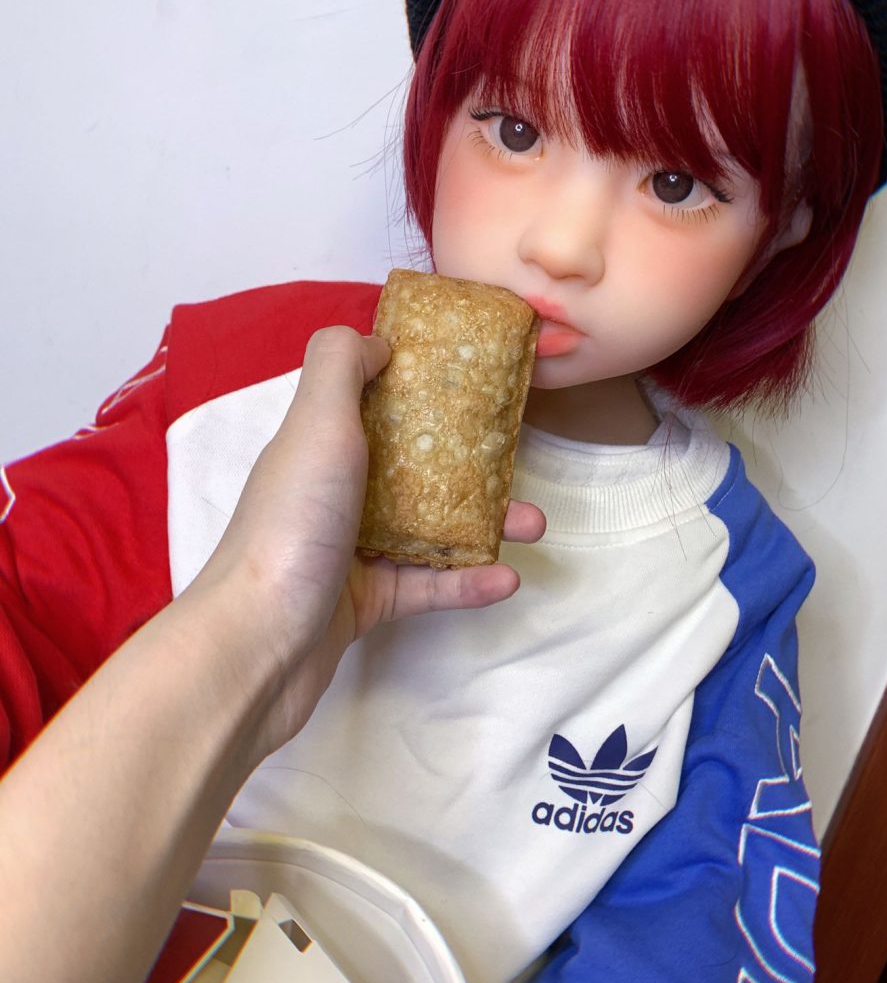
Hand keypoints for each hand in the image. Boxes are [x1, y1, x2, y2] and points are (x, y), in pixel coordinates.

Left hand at [198, 326, 543, 756]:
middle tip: (517, 462)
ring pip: (427, 529)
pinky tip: (507, 580)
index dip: (418, 388)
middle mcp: (331, 492)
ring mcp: (347, 551)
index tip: (473, 383)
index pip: (371, 403)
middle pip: (410, 467)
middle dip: (470, 463)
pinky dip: (467, 583)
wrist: (258, 642)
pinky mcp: (363, 605)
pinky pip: (426, 587)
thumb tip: (379, 341)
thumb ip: (341, 366)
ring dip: (484, 525)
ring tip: (533, 525)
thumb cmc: (291, 522)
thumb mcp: (315, 423)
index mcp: (318, 444)